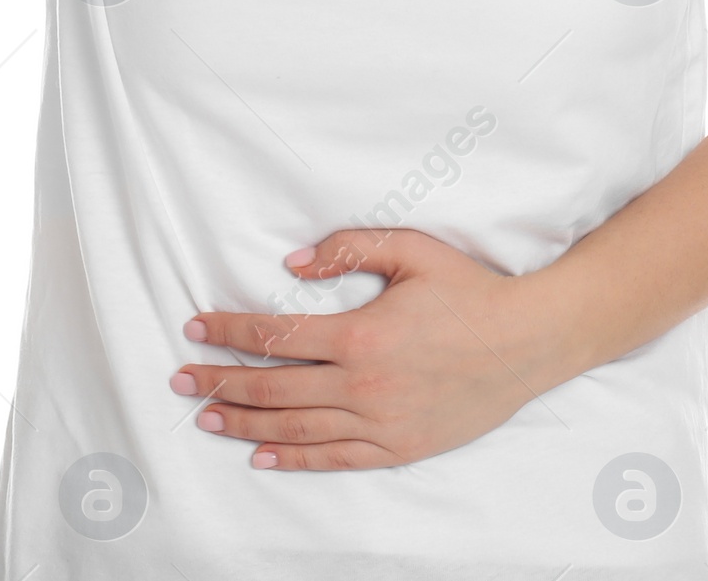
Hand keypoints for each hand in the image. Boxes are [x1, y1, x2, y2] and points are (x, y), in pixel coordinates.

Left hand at [169, 227, 573, 471]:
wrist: (527, 341)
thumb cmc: (469, 289)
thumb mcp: (412, 250)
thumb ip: (349, 249)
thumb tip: (293, 264)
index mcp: (362, 334)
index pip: (278, 338)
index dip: (231, 333)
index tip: (196, 328)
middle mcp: (364, 385)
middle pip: (275, 388)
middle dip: (221, 381)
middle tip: (181, 379)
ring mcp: (381, 422)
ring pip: (296, 428)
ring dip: (245, 422)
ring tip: (206, 416)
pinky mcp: (399, 447)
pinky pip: (334, 458)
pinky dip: (293, 458)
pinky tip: (261, 454)